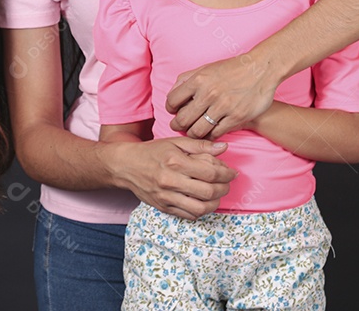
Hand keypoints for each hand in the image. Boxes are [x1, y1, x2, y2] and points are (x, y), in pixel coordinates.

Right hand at [112, 137, 236, 219]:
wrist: (126, 166)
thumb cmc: (152, 152)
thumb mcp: (175, 142)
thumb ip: (200, 145)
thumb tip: (224, 147)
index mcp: (175, 161)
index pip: (211, 173)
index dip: (227, 174)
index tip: (232, 172)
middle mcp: (171, 181)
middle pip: (208, 191)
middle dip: (224, 188)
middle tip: (227, 183)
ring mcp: (166, 197)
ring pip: (200, 208)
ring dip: (215, 203)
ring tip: (217, 194)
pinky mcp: (164, 207)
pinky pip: (189, 215)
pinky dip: (201, 211)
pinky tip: (203, 201)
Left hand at [165, 54, 278, 138]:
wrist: (261, 69)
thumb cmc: (232, 69)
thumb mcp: (206, 68)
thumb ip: (187, 79)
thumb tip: (173, 94)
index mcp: (198, 80)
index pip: (172, 101)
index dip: (170, 109)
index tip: (174, 112)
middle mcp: (209, 93)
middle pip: (183, 120)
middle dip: (178, 125)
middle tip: (179, 126)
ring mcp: (223, 106)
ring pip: (197, 131)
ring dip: (193, 133)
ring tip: (194, 131)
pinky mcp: (236, 117)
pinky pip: (216, 134)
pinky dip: (210, 135)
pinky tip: (210, 132)